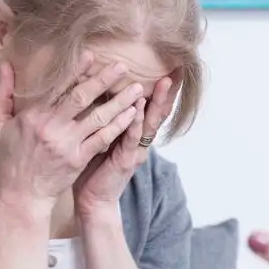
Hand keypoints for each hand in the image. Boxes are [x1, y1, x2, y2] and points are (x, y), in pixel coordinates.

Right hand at [0, 54, 141, 211]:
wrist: (23, 193)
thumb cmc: (10, 157)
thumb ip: (1, 93)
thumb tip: (2, 64)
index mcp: (33, 116)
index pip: (58, 87)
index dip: (76, 70)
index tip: (92, 55)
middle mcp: (52, 127)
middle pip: (82, 98)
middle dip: (104, 80)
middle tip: (122, 66)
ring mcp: (68, 144)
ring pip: (98, 118)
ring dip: (119, 102)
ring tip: (137, 89)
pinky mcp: (80, 158)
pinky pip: (103, 139)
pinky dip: (118, 126)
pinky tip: (132, 115)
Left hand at [73, 75, 177, 218]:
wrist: (93, 201)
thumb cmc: (93, 168)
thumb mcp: (101, 137)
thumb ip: (105, 118)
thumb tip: (97, 89)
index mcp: (135, 135)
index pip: (151, 107)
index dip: (161, 90)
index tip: (170, 68)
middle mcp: (140, 141)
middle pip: (158, 111)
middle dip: (167, 91)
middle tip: (176, 70)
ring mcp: (135, 151)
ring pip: (150, 122)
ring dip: (157, 102)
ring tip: (164, 82)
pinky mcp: (126, 160)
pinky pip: (132, 138)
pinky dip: (136, 121)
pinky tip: (138, 107)